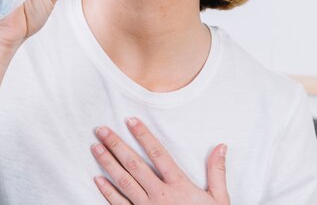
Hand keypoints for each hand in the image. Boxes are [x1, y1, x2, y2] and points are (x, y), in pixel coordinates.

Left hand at [91, 117, 229, 204]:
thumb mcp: (219, 200)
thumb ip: (216, 172)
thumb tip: (221, 146)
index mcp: (178, 186)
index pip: (157, 154)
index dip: (143, 136)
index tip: (130, 120)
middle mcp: (160, 195)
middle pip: (134, 165)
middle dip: (116, 145)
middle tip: (101, 130)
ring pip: (124, 182)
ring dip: (108, 164)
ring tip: (95, 147)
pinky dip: (107, 193)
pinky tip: (97, 180)